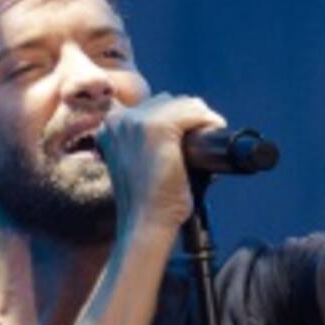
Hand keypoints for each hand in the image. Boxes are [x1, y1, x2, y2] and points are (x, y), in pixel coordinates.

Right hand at [96, 93, 225, 235]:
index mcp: (110, 127)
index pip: (151, 108)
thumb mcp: (137, 164)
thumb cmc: (146, 202)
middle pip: (167, 101)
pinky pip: (194, 111)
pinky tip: (214, 130)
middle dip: (188, 116)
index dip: (176, 119)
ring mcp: (137, 121)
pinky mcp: (158, 127)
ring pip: (182, 104)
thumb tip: (184, 131)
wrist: (145, 223)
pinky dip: (208, 120)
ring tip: (208, 136)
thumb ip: (147, 144)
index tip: (191, 135)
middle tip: (202, 138)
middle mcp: (118, 119)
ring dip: (199, 117)